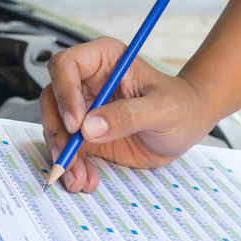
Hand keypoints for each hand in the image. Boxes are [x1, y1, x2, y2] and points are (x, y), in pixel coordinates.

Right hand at [39, 37, 212, 192]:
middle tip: (68, 158)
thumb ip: (129, 115)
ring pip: (55, 129)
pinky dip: (73, 167)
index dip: (64, 93)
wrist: (188, 126)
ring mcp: (84, 110)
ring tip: (78, 178)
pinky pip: (69, 150)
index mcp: (104, 61)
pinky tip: (86, 180)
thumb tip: (90, 127)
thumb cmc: (182, 106)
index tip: (76, 123)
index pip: (66, 66)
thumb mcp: (163, 108)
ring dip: (62, 156)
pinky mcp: (86, 135)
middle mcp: (87, 83)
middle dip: (57, 133)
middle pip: (52, 101)